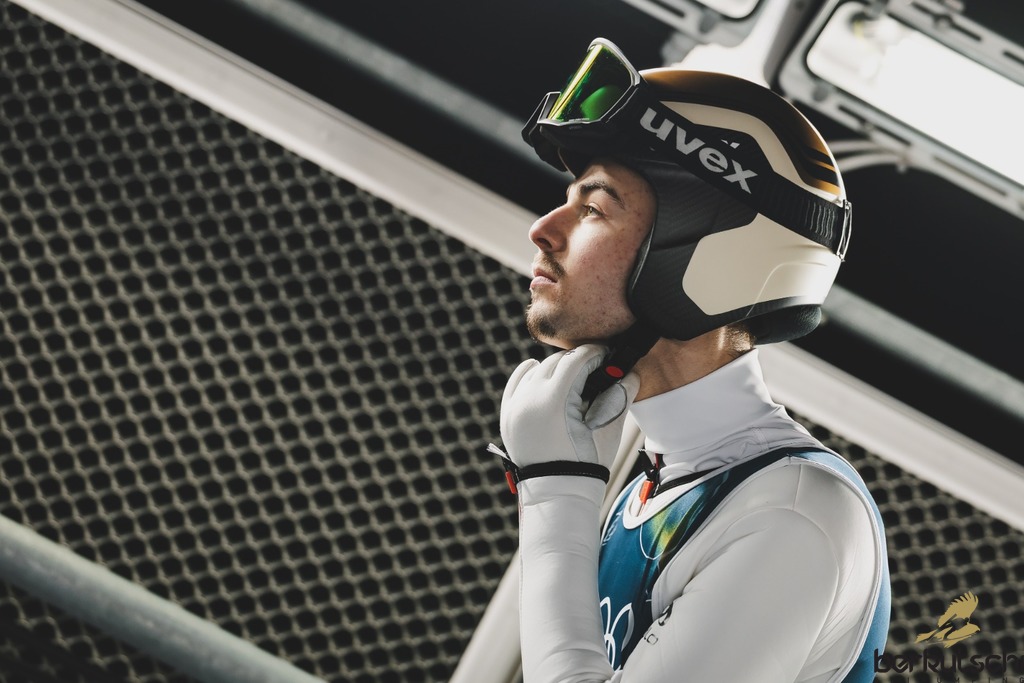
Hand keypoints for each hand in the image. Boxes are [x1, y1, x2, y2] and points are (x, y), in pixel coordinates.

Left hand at [500, 344, 639, 471]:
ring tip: (572, 374)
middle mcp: (530, 398)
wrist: (558, 494)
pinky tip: (536, 368)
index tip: (606, 353)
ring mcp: (515, 407)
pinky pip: (516, 384)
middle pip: (556, 363)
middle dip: (576, 360)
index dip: (594, 353)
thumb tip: (630, 373)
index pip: (576, 360)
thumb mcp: (607, 429)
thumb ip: (620, 397)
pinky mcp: (508, 416)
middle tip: (594, 364)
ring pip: (536, 371)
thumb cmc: (587, 463)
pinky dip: (528, 374)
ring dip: (555, 368)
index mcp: (555, 399)